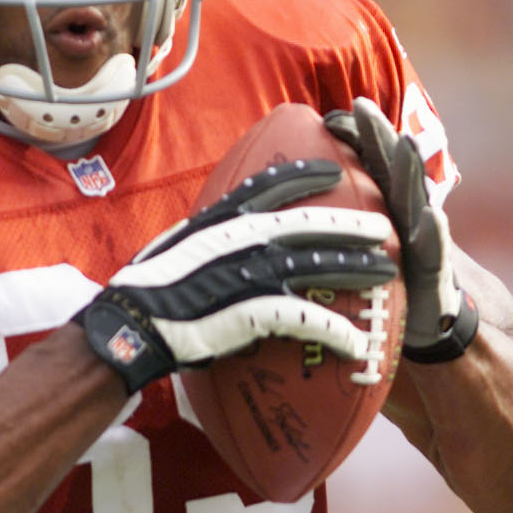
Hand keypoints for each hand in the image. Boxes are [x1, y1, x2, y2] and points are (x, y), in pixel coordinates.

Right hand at [75, 160, 398, 392]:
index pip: (266, 188)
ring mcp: (243, 276)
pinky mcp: (248, 314)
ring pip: (313, 266)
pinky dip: (332, 330)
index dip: (304, 176)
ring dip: (354, 268)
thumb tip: (221, 243)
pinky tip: (356, 341)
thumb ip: (203, 243)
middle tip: (383, 227)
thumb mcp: (172, 251)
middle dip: (348, 223)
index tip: (333, 171)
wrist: (126, 330)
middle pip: (304, 224)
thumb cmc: (141, 297)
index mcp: (214, 223)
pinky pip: (303, 319)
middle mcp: (234, 241)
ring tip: (386, 273)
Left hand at [323, 98, 478, 362]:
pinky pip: (436, 257)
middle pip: (389, 175)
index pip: (365, 170)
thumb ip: (328, 240)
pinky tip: (432, 217)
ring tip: (404, 147)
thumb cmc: (386, 298)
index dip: (350, 142)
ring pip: (416, 206)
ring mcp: (424, 249)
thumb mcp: (353, 261)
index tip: (327, 116)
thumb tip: (273, 231)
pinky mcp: (438, 282)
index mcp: (382, 216)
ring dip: (410, 176)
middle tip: (361, 108)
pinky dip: (434, 236)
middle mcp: (404, 224)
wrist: (441, 338)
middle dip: (377, 140)